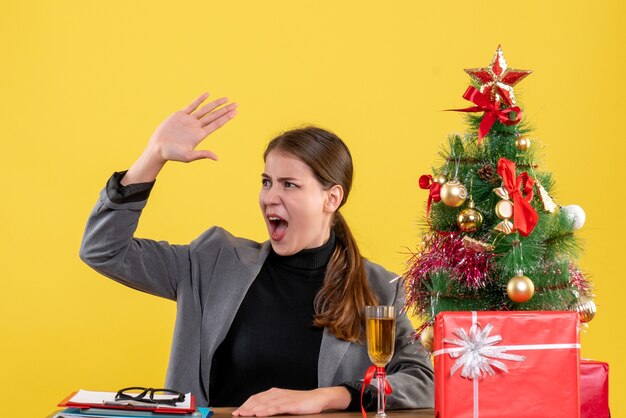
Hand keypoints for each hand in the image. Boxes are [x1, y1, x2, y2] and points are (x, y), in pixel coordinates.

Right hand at [122, 92, 236, 184]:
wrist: (158, 147)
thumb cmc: (172, 154)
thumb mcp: (188, 156)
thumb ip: (202, 154)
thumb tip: (216, 158)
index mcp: (200, 135)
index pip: (216, 124)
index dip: (226, 118)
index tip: (235, 112)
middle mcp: (197, 126)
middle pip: (214, 116)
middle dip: (225, 110)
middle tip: (236, 104)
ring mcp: (189, 120)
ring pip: (205, 110)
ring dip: (215, 104)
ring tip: (226, 99)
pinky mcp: (180, 115)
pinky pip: (192, 105)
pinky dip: (200, 100)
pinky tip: (207, 94)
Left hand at [232, 387, 350, 416]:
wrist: (318, 398)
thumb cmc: (301, 402)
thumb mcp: (284, 402)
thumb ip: (272, 405)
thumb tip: (260, 412)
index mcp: (274, 392)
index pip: (255, 398)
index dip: (245, 405)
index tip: (237, 412)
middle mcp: (276, 393)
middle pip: (257, 400)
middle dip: (245, 408)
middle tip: (236, 415)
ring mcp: (283, 398)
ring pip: (264, 404)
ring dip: (252, 410)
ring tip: (244, 415)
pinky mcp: (290, 404)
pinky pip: (275, 408)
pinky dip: (266, 411)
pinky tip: (259, 414)